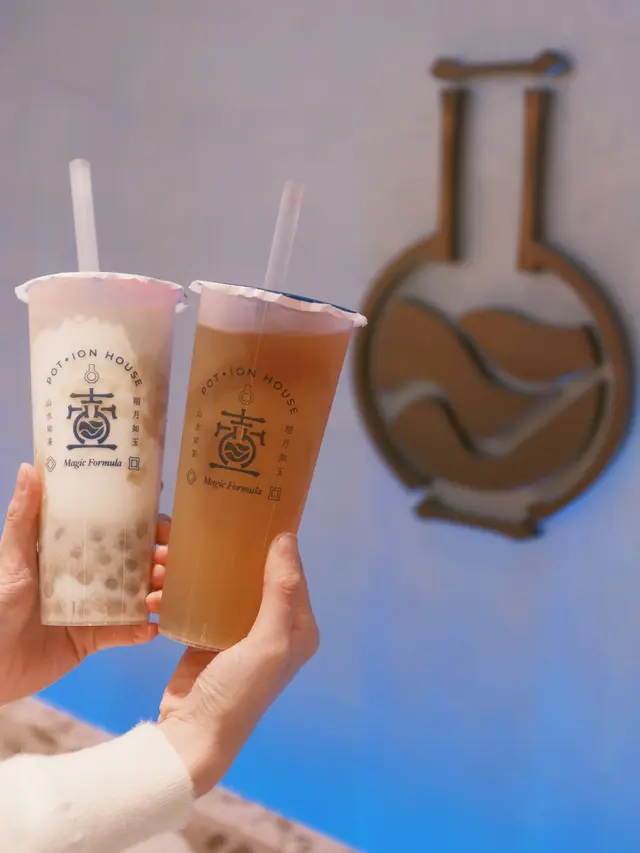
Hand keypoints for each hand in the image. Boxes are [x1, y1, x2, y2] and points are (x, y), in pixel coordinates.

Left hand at [0, 464, 163, 702]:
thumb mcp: (11, 557)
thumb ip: (24, 517)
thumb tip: (29, 467)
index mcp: (72, 551)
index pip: (115, 530)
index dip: (143, 523)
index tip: (161, 519)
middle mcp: (89, 575)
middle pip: (136, 560)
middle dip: (159, 558)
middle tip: (165, 559)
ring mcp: (94, 607)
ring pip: (137, 594)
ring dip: (157, 590)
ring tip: (157, 594)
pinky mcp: (93, 638)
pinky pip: (124, 632)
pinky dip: (142, 630)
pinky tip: (152, 627)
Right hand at [150, 531, 319, 796]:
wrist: (192, 736)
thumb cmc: (239, 691)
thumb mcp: (268, 642)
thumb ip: (280, 591)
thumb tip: (288, 538)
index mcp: (298, 628)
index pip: (290, 573)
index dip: (274, 544)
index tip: (251, 513)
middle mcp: (273, 628)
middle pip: (253, 576)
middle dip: (227, 555)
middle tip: (197, 534)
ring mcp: (240, 633)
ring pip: (223, 587)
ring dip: (196, 574)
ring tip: (165, 563)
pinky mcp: (209, 639)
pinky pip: (199, 604)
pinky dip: (180, 593)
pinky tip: (159, 585)